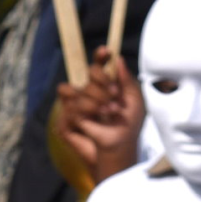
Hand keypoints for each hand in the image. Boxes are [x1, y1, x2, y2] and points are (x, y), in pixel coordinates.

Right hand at [55, 49, 143, 181]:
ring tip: (111, 112)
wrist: (121, 149)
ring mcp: (76, 107)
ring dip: (96, 99)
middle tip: (116, 95)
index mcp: (104, 88)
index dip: (100, 57)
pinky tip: (98, 121)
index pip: (98, 67)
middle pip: (89, 73)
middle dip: (103, 82)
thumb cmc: (128, 128)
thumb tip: (118, 59)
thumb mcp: (134, 103)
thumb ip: (127, 80)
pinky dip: (86, 112)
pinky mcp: (67, 121)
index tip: (106, 52)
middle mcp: (88, 94)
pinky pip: (71, 106)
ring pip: (77, 89)